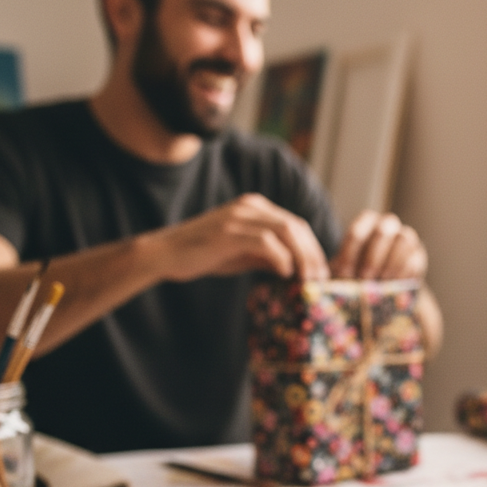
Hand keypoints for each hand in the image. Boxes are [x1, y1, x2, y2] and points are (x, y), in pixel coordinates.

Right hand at [148, 193, 329, 280]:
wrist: (166, 254)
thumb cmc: (204, 255)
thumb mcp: (243, 253)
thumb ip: (268, 255)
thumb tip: (296, 269)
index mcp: (256, 208)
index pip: (296, 224)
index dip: (313, 249)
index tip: (320, 273)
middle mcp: (250, 206)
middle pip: (296, 226)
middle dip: (313, 254)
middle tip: (320, 280)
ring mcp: (239, 216)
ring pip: (286, 231)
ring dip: (302, 257)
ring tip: (307, 280)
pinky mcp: (229, 231)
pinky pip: (266, 242)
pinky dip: (281, 258)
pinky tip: (285, 274)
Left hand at [329, 210, 427, 279]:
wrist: (384, 288)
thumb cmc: (356, 277)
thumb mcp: (343, 272)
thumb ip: (337, 270)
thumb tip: (319, 282)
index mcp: (365, 223)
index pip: (358, 231)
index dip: (351, 254)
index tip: (346, 275)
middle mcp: (386, 225)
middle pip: (384, 230)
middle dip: (373, 257)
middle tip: (366, 279)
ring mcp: (406, 236)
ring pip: (404, 239)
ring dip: (391, 264)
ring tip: (381, 284)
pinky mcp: (419, 253)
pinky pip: (416, 258)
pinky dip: (404, 274)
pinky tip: (394, 288)